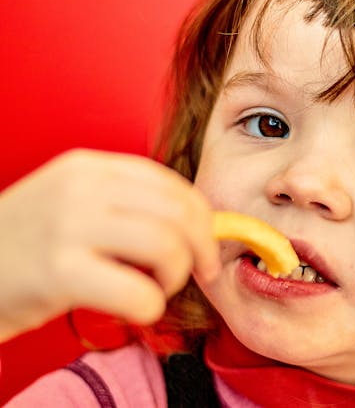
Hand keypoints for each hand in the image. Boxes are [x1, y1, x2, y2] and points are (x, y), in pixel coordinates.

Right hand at [0, 149, 220, 341]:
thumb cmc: (25, 247)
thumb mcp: (73, 204)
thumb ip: (126, 205)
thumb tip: (196, 228)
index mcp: (90, 167)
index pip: (172, 184)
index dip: (203, 219)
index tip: (208, 247)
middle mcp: (82, 187)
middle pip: (179, 211)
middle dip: (203, 248)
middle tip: (201, 272)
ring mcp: (68, 225)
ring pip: (167, 246)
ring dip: (176, 276)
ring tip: (157, 289)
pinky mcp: (58, 271)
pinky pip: (139, 292)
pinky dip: (151, 306)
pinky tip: (134, 308)